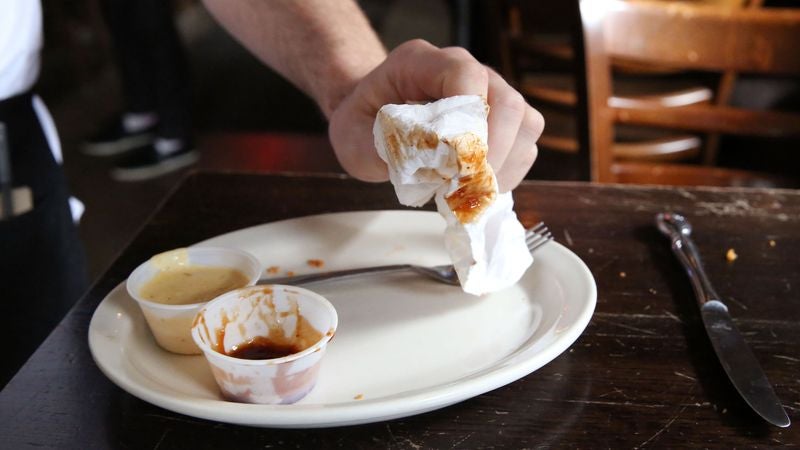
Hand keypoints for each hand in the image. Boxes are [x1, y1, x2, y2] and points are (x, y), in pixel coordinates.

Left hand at [328, 39, 543, 191]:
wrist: (367, 118)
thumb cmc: (361, 123)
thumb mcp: (352, 138)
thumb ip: (383, 151)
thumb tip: (430, 171)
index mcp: (422, 63)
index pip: (464, 75)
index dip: (469, 117)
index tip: (456, 159)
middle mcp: (466, 71)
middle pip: (508, 102)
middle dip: (495, 151)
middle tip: (469, 184)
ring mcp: (489, 95)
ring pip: (525, 124)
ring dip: (505, 165)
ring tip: (474, 190)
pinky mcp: (500, 122)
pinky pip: (524, 145)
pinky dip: (507, 172)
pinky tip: (478, 188)